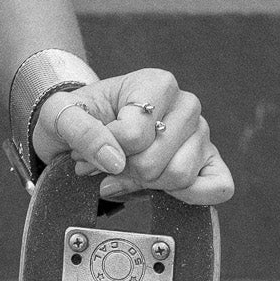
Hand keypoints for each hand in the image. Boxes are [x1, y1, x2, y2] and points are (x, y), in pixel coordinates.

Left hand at [33, 70, 231, 207]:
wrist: (84, 131)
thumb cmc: (77, 118)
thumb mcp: (60, 116)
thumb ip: (82, 131)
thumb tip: (115, 159)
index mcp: (156, 84)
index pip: (136, 134)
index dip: (106, 151)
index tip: (85, 149)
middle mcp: (185, 105)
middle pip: (157, 161)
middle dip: (123, 171)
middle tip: (103, 166)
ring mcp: (201, 135)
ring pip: (180, 177)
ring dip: (145, 185)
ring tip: (124, 174)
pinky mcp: (211, 163)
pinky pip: (218, 187)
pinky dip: (189, 197)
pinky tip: (160, 191)